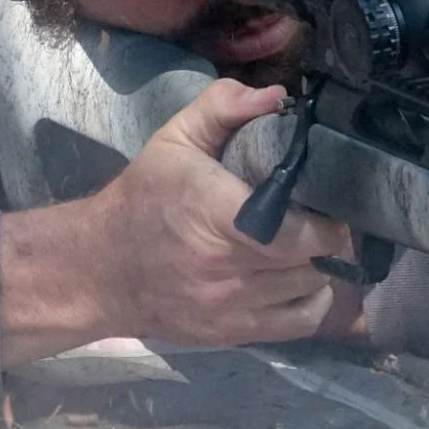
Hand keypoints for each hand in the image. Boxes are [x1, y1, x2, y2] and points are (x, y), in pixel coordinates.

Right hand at [89, 79, 351, 345]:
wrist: (99, 268)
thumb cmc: (142, 198)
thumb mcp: (173, 140)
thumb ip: (222, 108)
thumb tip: (276, 96)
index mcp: (213, 212)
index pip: (294, 232)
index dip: (326, 220)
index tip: (330, 201)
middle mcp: (223, 265)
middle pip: (309, 260)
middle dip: (327, 239)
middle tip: (326, 218)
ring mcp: (227, 305)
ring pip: (308, 289)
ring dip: (318, 267)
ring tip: (312, 246)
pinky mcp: (229, 332)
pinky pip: (297, 324)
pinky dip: (312, 303)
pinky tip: (303, 281)